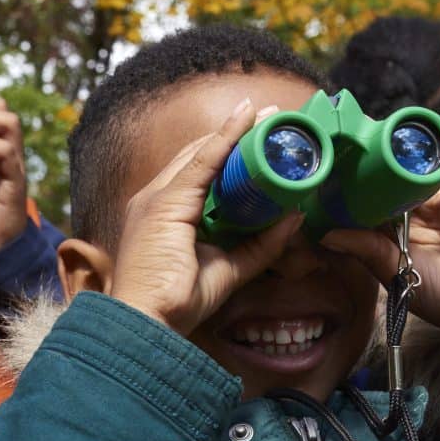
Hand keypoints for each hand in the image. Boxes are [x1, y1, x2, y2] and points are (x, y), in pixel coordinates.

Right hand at [110, 98, 303, 335]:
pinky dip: (226, 138)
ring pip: (204, 152)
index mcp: (165, 214)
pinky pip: (203, 161)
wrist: (146, 324)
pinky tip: (247, 120)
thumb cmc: (176, 304)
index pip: (200, 173)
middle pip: (201, 156)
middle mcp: (156, 198)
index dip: (230, 152)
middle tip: (273, 120)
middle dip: (238, 136)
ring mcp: (157, 196)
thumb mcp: (229, 269)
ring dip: (238, 131)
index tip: (259, 138)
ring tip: (270, 115)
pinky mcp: (166, 201)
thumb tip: (293, 218)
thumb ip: (260, 246)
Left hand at [320, 166, 439, 361]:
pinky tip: (423, 154)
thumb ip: (367, 249)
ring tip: (382, 144)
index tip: (326, 175)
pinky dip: (438, 163)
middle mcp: (413, 215)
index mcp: (391, 234)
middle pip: (389, 185)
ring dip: (402, 161)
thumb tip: (326, 233)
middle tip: (350, 148)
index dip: (349, 193)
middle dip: (373, 169)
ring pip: (417, 175)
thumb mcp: (397, 273)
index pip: (366, 207)